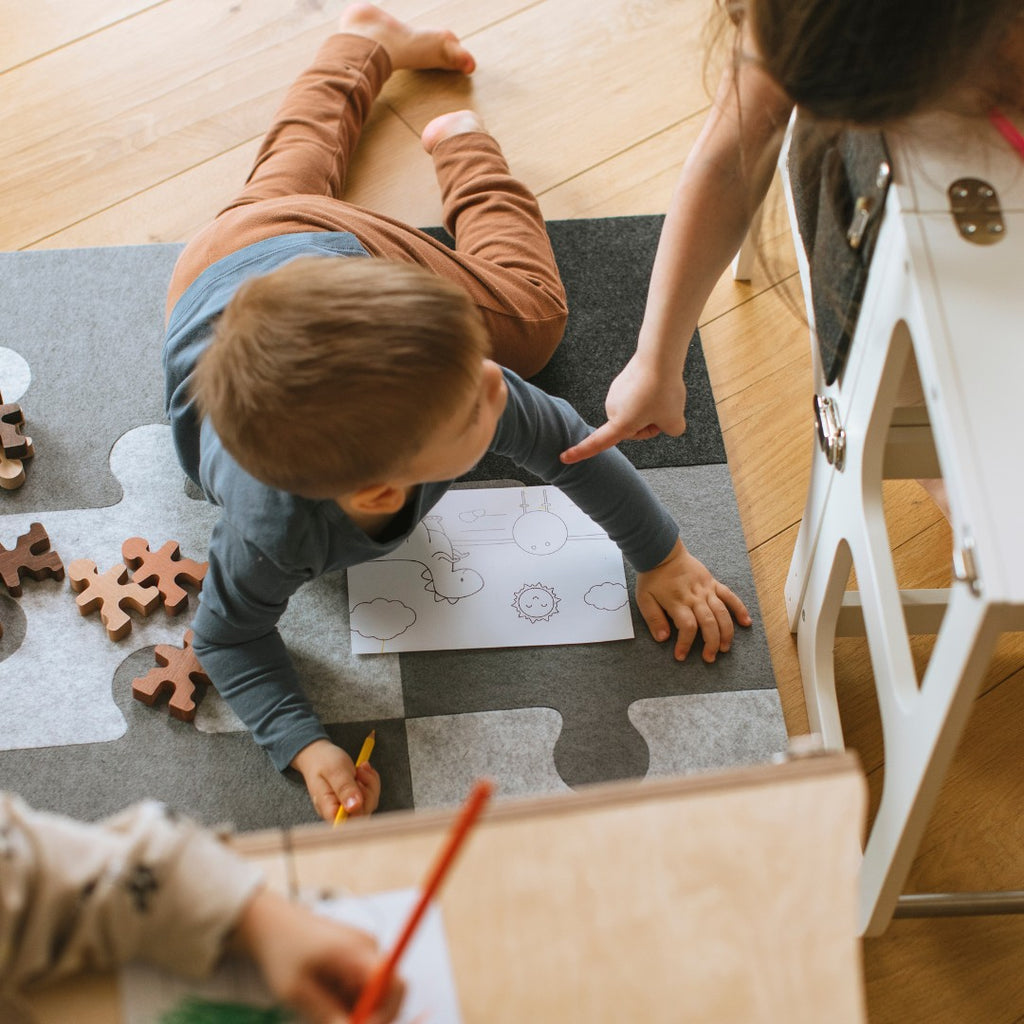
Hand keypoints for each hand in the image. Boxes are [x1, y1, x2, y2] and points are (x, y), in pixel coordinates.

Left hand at [233, 888, 404, 1023]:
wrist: (273, 924)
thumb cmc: (282, 952)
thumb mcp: (295, 991)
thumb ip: (325, 1014)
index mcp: (356, 952)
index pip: (395, 985)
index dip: (386, 1015)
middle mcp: (368, 949)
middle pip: (386, 995)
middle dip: (365, 1016)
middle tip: (333, 1022)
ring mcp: (364, 952)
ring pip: (371, 996)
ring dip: (350, 1010)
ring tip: (315, 1005)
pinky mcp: (357, 957)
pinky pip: (360, 989)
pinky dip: (344, 1001)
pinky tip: (320, 996)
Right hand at [291, 739, 380, 822]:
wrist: (319, 755)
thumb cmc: (323, 762)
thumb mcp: (334, 770)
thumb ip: (344, 788)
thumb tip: (355, 807)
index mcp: (328, 808)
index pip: (347, 823)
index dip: (359, 808)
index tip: (358, 785)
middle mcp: (338, 812)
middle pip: (363, 813)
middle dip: (368, 790)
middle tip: (359, 771)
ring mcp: (348, 807)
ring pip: (370, 803)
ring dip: (370, 783)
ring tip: (360, 768)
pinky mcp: (355, 801)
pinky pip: (371, 795)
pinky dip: (371, 781)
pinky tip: (363, 770)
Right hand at [560, 352, 687, 463]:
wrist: (659, 355)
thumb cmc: (664, 390)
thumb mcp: (676, 421)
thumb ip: (672, 430)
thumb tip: (667, 424)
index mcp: (621, 423)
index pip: (598, 443)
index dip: (581, 452)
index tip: (564, 458)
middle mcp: (612, 409)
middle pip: (633, 428)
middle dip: (650, 423)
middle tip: (665, 410)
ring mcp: (615, 394)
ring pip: (636, 412)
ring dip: (651, 407)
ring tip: (662, 394)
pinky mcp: (622, 382)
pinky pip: (638, 397)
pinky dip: (649, 394)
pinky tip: (657, 384)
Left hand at [636, 539, 751, 661]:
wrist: (662, 552)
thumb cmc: (652, 577)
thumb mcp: (644, 599)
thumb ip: (653, 619)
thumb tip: (663, 638)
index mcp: (677, 602)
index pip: (687, 627)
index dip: (686, 644)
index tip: (681, 656)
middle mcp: (694, 597)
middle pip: (708, 623)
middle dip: (710, 643)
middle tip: (709, 658)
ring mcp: (706, 590)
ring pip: (722, 613)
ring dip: (726, 632)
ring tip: (725, 648)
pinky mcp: (712, 583)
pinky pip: (729, 596)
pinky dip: (739, 609)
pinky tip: (745, 622)